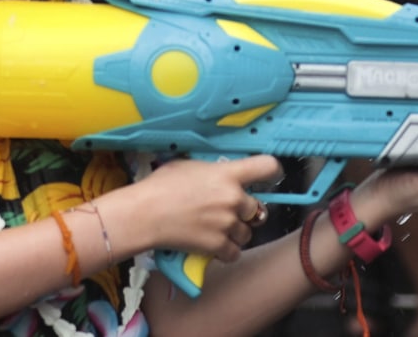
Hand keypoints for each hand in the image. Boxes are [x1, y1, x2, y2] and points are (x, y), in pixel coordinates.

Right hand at [123, 154, 281, 262]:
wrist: (145, 213)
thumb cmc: (160, 185)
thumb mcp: (187, 166)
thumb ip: (211, 171)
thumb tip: (218, 175)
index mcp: (227, 174)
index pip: (267, 167)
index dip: (272, 172)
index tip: (269, 178)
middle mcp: (233, 199)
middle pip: (257, 209)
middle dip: (244, 212)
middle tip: (225, 211)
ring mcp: (228, 223)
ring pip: (246, 233)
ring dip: (234, 232)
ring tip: (214, 229)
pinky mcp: (219, 245)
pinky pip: (234, 252)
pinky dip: (225, 250)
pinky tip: (211, 244)